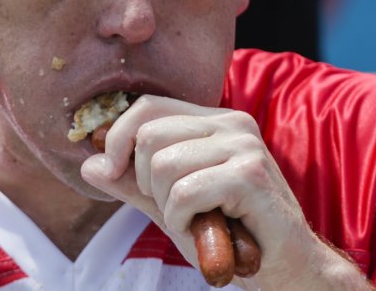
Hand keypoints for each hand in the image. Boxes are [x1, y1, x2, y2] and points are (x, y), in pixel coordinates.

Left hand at [80, 95, 367, 288]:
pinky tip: (209, 229)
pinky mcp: (250, 175)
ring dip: (170, 207)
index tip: (112, 172)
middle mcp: (232, 124)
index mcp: (214, 122)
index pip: (148, 107)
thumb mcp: (171, 205)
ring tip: (199, 220)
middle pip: (148, 134)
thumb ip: (132, 184)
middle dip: (147, 182)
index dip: (118, 138)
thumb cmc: (231, 235)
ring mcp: (244, 146)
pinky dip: (185, 220)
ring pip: (163, 165)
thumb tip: (89, 164)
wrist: (286, 269)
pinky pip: (185, 192)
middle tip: (177, 208)